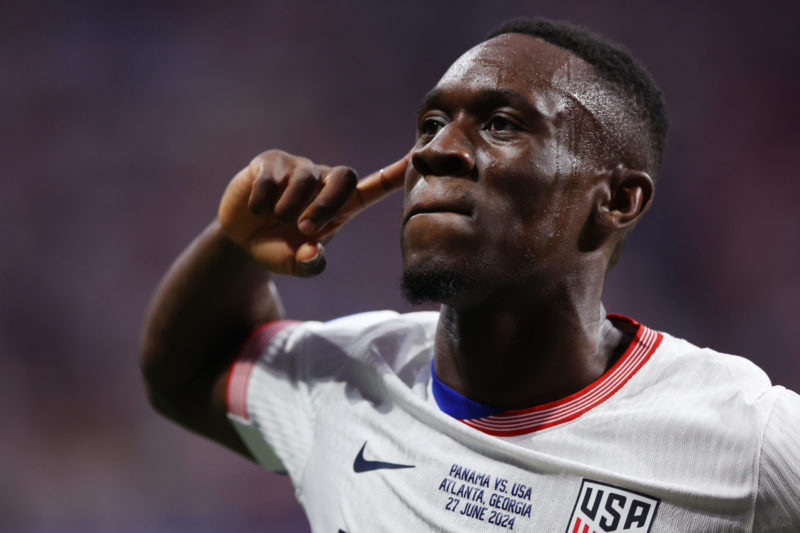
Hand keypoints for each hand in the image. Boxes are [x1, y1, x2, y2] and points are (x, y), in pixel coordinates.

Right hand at [218, 149, 409, 276]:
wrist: (240, 238)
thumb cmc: (278, 248)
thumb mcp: (294, 264)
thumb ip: (309, 265)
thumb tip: (313, 251)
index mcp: (340, 205)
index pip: (374, 186)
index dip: (395, 174)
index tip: (418, 157)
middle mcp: (323, 181)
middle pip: (344, 177)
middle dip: (326, 205)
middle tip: (305, 229)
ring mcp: (297, 168)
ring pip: (304, 180)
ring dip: (287, 209)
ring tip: (275, 220)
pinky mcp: (270, 162)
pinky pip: (271, 178)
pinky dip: (261, 202)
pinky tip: (256, 208)